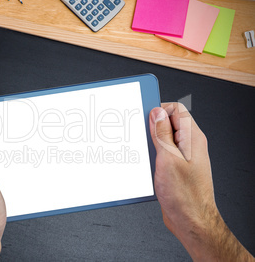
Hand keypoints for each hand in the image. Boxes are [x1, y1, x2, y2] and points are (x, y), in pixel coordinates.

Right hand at [150, 103, 253, 261]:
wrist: (191, 221)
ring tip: (144, 154)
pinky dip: (151, 156)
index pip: (176, 110)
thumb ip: (162, 134)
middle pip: (168, 124)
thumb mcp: (168, 159)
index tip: (144, 117)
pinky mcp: (175, 168)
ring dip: (150, 144)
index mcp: (192, 139)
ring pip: (162, 140)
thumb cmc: (185, 196)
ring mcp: (182, 157)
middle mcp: (189, 146)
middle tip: (140, 136)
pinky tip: (145, 165)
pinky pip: (161, 154)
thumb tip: (157, 113)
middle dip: (151, 128)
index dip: (159, 110)